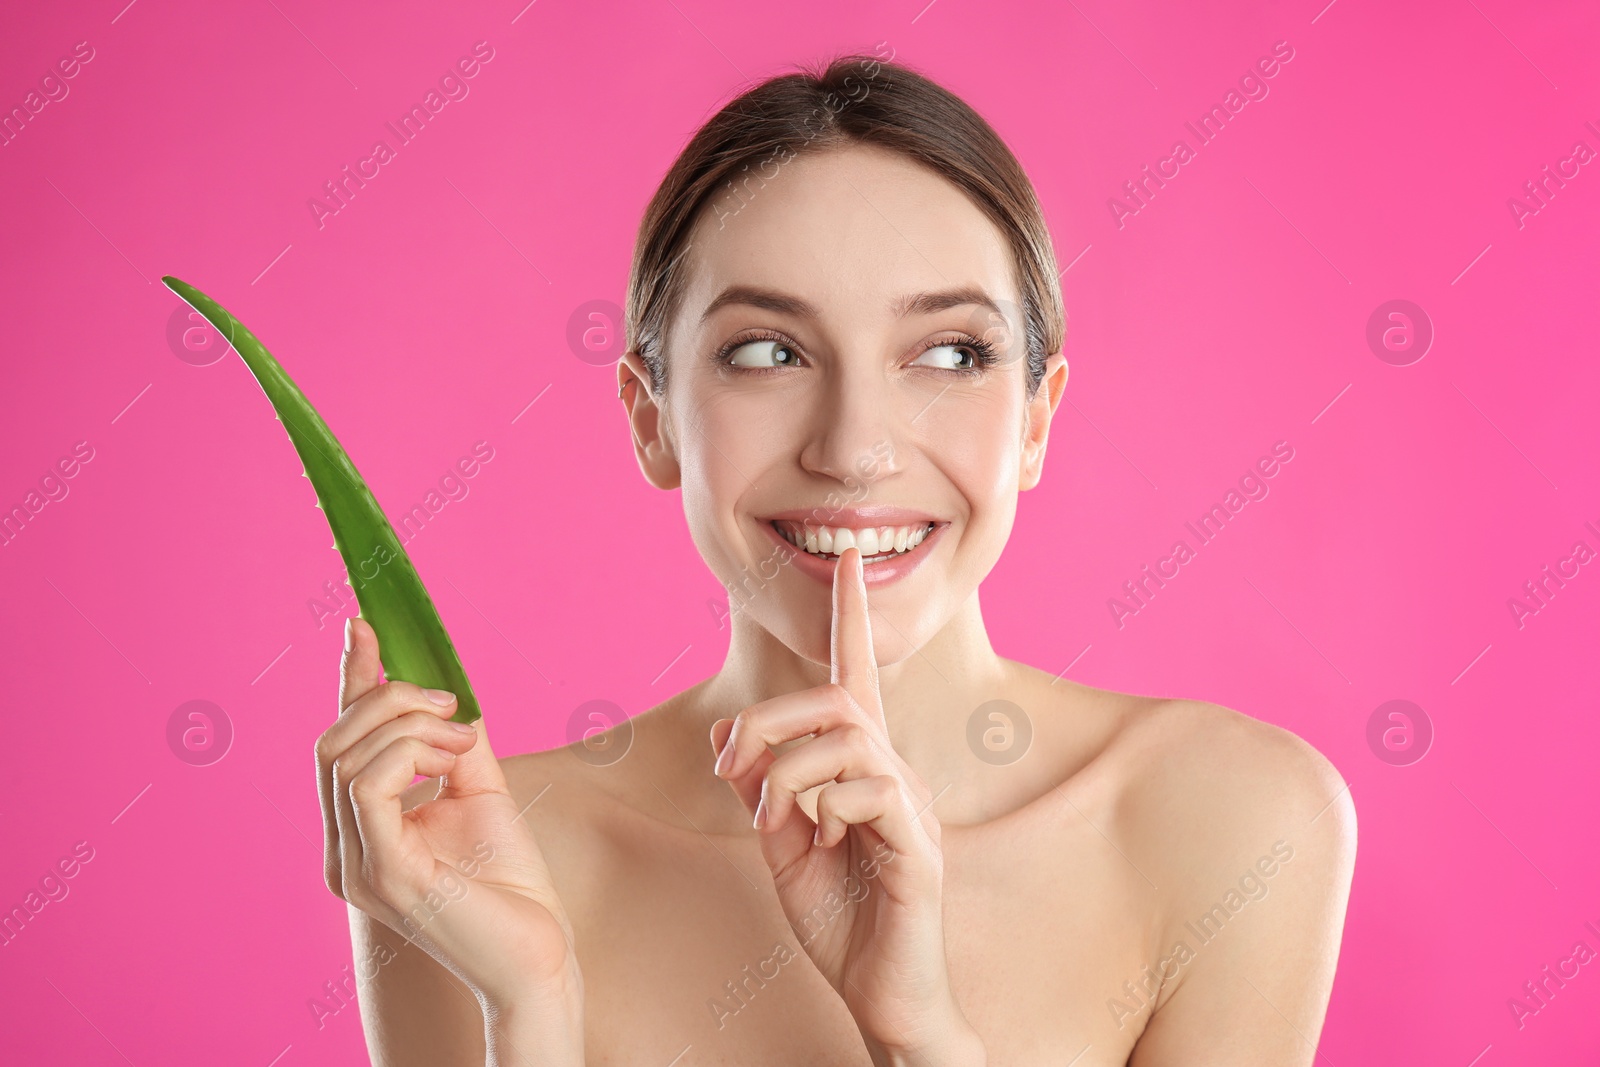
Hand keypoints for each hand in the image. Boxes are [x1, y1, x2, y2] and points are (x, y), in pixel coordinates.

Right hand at [316, 617, 583, 1056]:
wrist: (538, 954)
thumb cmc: (512, 886)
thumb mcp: (480, 791)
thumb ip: (453, 744)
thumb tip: (445, 693)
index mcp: (360, 832)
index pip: (340, 744)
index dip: (349, 678)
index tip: (362, 621)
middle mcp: (344, 850)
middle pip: (332, 740)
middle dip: (390, 697)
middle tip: (453, 705)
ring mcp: (355, 866)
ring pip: (347, 754)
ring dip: (412, 723)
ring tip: (464, 740)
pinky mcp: (382, 874)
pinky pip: (368, 783)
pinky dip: (412, 752)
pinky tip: (453, 759)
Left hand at [709, 549, 983, 1064]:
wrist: (884, 995)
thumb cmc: (841, 921)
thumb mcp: (781, 847)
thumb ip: (759, 789)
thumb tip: (728, 735)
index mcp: (862, 768)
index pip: (858, 676)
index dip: (852, 617)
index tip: (848, 560)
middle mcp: (895, 773)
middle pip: (838, 698)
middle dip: (770, 719)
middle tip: (733, 767)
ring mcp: (912, 807)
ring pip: (848, 737)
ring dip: (788, 769)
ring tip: (773, 820)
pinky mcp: (918, 847)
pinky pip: (869, 791)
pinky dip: (824, 806)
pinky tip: (821, 841)